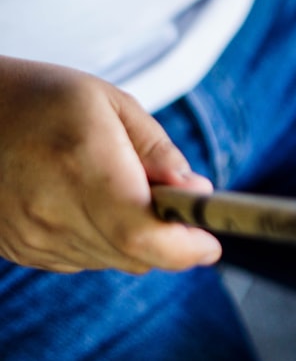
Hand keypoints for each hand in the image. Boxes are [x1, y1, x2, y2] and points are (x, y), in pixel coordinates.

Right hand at [0, 57, 220, 273]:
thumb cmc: (43, 99)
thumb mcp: (113, 104)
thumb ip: (159, 152)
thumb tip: (195, 192)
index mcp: (84, 166)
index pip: (143, 235)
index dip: (185, 247)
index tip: (210, 241)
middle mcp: (53, 211)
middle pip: (135, 255)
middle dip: (169, 238)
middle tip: (176, 204)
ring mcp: (31, 236)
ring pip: (112, 261)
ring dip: (135, 238)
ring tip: (121, 190)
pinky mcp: (19, 249)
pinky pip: (82, 261)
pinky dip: (103, 240)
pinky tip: (90, 204)